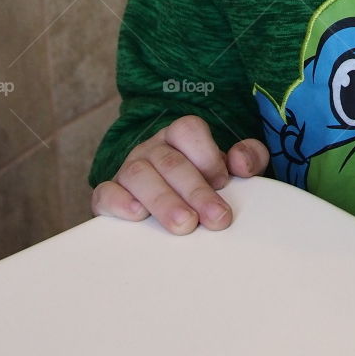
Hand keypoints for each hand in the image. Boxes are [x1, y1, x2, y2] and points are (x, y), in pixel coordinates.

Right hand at [90, 115, 269, 234]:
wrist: (173, 203)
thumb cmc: (205, 182)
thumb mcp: (231, 167)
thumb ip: (249, 157)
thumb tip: (241, 162)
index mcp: (180, 136)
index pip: (188, 130)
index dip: (206, 155)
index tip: (223, 182)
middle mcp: (152, 149)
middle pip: (169, 161)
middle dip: (195, 191)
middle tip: (215, 218)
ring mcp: (128, 170)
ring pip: (138, 175)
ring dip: (163, 201)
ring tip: (184, 225)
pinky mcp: (110, 194)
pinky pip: (105, 193)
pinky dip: (118, 203)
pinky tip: (137, 215)